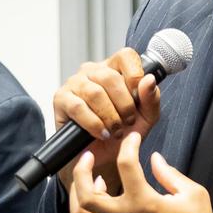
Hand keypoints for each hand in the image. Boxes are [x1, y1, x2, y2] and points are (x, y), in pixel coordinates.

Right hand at [51, 49, 164, 188]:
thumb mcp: (146, 117)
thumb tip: (149, 79)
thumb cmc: (124, 133)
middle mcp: (92, 71)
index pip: (125, 56)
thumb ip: (151, 98)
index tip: (138, 96)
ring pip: (94, 92)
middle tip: (127, 121)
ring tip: (115, 130)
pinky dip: (94, 123)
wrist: (103, 157)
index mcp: (114, 69)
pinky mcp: (61, 99)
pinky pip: (78, 107)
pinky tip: (101, 133)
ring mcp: (74, 83)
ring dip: (109, 116)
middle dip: (124, 104)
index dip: (135, 74)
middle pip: (110, 77)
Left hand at [69, 138, 212, 212]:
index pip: (126, 165)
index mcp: (145, 203)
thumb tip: (154, 159)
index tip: (133, 138)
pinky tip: (103, 196)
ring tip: (88, 178)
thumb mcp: (194, 195)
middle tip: (88, 156)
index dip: (128, 145)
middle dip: (81, 171)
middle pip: (85, 194)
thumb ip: (169, 174)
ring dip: (77, 192)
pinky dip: (89, 208)